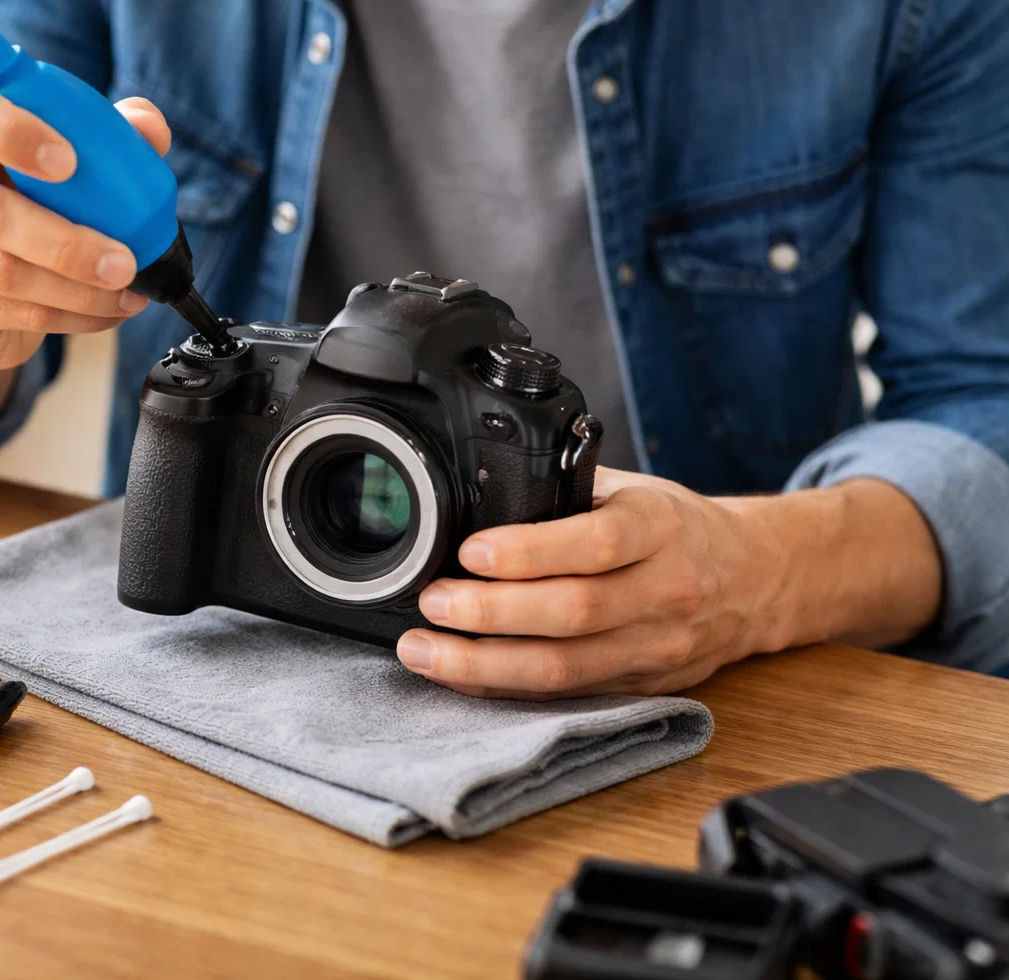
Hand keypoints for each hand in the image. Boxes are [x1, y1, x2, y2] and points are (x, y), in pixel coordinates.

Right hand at [0, 77, 171, 370]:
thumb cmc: (21, 191)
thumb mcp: (63, 151)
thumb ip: (108, 129)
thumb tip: (149, 129)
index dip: (12, 132)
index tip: (69, 162)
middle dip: (65, 243)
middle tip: (125, 261)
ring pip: (0, 272)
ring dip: (76, 289)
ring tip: (127, 291)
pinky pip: (8, 313)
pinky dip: (69, 317)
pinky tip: (105, 312)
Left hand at [395, 468, 942, 699]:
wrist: (760, 578)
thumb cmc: (679, 527)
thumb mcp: (634, 490)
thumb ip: (568, 492)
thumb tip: (478, 494)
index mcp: (661, 527)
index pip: (597, 543)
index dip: (530, 552)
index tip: (470, 551)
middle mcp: (666, 590)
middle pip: (574, 614)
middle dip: (491, 614)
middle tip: (432, 603)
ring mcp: (658, 647)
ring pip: (567, 668)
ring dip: (485, 664)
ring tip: (425, 651)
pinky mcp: (644, 686)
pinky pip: (567, 694)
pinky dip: (506, 688)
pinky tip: (460, 676)